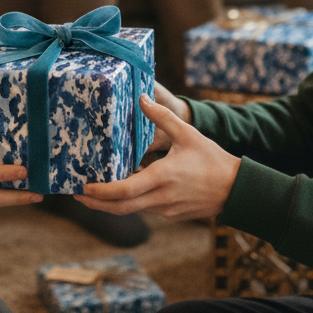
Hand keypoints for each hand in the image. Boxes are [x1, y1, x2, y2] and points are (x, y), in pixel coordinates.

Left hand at [77, 94, 240, 220]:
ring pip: (131, 210)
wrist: (236, 189)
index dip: (101, 193)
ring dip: (110, 204)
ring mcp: (165, 210)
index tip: (84, 188)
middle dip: (95, 204)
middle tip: (76, 194)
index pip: (124, 191)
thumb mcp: (188, 134)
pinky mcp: (171, 214)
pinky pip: (144, 209)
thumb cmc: (212, 159)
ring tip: (92, 193)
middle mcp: (161, 198)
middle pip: (120, 208)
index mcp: (163, 178)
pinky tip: (121, 191)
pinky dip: (129, 203)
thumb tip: (141, 98)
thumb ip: (162, 117)